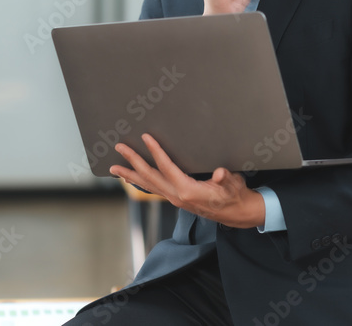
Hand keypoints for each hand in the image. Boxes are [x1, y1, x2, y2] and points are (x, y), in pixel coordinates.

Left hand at [110, 134, 265, 228]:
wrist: (237, 214)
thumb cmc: (235, 195)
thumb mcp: (234, 185)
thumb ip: (226, 178)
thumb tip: (219, 173)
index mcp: (188, 191)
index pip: (167, 167)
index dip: (156, 152)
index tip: (146, 137)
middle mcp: (177, 196)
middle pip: (150, 176)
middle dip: (133, 161)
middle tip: (119, 147)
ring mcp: (174, 199)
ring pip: (148, 185)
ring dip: (130, 175)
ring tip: (114, 167)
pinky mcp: (176, 199)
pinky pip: (153, 189)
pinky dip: (140, 183)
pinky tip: (131, 178)